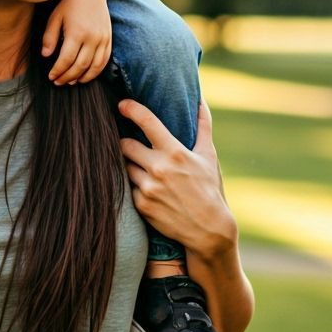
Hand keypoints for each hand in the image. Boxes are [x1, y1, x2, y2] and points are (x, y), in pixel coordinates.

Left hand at [42, 0, 111, 84]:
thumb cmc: (69, 4)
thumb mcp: (55, 18)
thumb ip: (49, 37)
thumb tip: (46, 56)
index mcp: (76, 33)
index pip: (66, 59)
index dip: (58, 71)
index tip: (51, 76)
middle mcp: (92, 38)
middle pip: (80, 66)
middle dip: (68, 77)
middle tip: (58, 81)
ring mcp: (102, 39)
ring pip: (94, 66)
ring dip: (82, 77)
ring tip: (71, 81)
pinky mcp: (108, 39)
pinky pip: (104, 61)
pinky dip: (96, 71)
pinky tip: (86, 75)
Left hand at [119, 99, 236, 260]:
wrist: (208, 230)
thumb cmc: (209, 189)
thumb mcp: (208, 156)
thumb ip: (203, 126)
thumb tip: (200, 101)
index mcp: (175, 152)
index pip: (147, 122)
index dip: (130, 109)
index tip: (122, 104)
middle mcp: (159, 168)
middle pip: (125, 145)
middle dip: (126, 143)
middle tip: (131, 145)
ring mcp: (148, 187)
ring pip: (125, 166)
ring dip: (130, 165)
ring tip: (143, 170)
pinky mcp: (141, 205)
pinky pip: (129, 187)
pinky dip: (136, 186)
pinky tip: (148, 190)